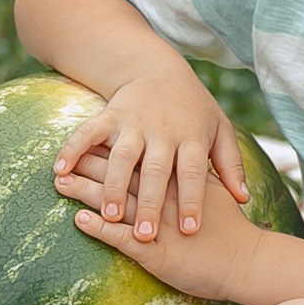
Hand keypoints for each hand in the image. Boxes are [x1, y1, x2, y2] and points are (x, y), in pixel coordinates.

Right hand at [51, 75, 251, 242]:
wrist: (158, 69)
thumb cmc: (193, 108)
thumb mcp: (219, 129)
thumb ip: (230, 164)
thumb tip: (243, 198)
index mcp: (191, 136)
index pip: (193, 171)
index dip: (191, 200)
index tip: (190, 230)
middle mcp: (162, 130)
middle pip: (155, 169)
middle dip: (150, 202)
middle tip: (145, 235)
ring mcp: (133, 122)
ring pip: (121, 156)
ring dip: (113, 185)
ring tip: (108, 216)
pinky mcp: (108, 116)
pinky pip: (88, 132)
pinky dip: (73, 150)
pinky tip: (59, 171)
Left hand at [57, 155, 264, 301]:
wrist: (249, 263)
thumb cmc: (232, 232)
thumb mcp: (218, 194)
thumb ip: (203, 175)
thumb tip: (189, 164)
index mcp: (178, 181)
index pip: (140, 160)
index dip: (112, 151)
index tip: (89, 144)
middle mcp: (165, 197)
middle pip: (122, 175)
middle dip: (90, 166)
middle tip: (63, 159)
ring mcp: (159, 224)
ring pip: (117, 202)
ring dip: (86, 193)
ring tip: (60, 184)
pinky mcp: (156, 251)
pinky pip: (122, 237)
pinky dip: (100, 228)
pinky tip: (79, 221)